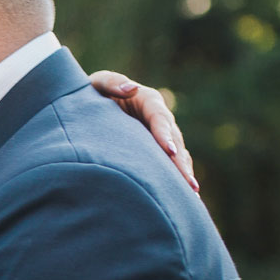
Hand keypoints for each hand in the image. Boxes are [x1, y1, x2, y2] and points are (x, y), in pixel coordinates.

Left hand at [89, 70, 197, 192]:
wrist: (88, 106)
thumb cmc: (92, 92)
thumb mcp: (98, 83)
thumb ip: (111, 83)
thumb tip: (131, 89)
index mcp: (148, 100)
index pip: (159, 118)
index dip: (165, 134)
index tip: (169, 151)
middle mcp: (159, 117)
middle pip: (174, 140)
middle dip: (180, 162)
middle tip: (188, 184)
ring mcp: (161, 134)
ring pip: (177, 154)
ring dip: (183, 173)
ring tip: (191, 194)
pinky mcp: (157, 149)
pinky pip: (171, 164)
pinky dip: (177, 178)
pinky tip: (185, 197)